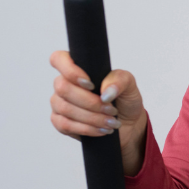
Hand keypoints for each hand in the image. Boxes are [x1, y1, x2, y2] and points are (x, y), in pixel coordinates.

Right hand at [49, 51, 148, 175]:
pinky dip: (87, 129)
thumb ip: (120, 81)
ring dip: (93, 118)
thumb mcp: (129, 85)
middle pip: (63, 88)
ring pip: (66, 109)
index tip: (90, 84)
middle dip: (91, 102)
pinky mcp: (60, 122)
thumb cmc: (124, 100)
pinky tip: (103, 130)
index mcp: (77, 69)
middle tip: (112, 109)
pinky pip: (65, 125)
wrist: (128, 124)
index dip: (70, 70)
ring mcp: (59, 104)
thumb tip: (105, 92)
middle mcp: (64, 84)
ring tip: (112, 122)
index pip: (59, 59)